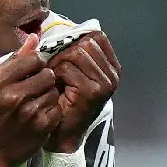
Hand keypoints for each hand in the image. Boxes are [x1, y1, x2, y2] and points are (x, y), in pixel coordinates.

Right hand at [0, 34, 62, 166]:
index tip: (30, 74)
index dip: (35, 65)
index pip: (32, 59)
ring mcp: (29, 112)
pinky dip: (51, 111)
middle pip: (47, 74)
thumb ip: (13, 61)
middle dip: (43, 80)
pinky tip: (39, 116)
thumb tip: (34, 37)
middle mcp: (14, 95)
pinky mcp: (42, 126)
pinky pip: (57, 107)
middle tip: (35, 89)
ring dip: (48, 96)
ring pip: (53, 91)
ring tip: (35, 103)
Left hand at [45, 32, 120, 151]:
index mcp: (111, 67)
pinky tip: (53, 88)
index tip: (61, 54)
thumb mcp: (72, 74)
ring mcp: (105, 83)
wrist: (61, 136)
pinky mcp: (92, 91)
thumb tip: (61, 30)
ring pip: (75, 53)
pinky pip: (66, 67)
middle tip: (54, 69)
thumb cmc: (62, 103)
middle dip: (64, 52)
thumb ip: (73, 53)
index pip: (96, 36)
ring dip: (57, 63)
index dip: (75, 40)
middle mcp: (113, 74)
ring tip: (53, 79)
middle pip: (85, 42)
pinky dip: (54, 74)